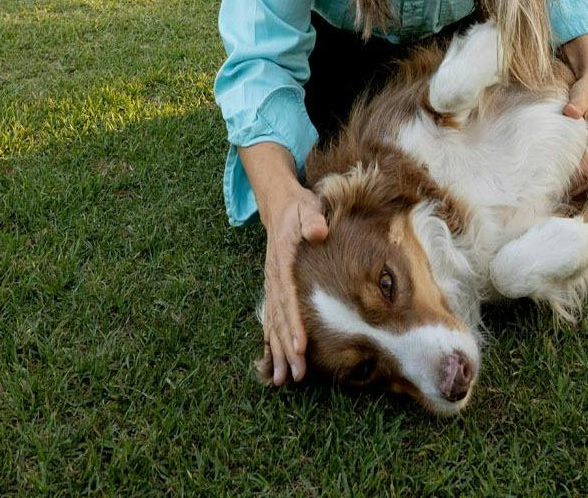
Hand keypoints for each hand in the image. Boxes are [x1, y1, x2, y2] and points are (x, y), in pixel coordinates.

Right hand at [254, 181, 328, 385]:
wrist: (280, 207)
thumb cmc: (299, 210)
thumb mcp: (306, 208)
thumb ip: (312, 219)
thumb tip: (317, 231)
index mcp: (282, 261)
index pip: (288, 296)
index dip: (293, 322)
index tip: (300, 345)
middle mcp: (273, 278)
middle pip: (278, 318)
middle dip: (286, 347)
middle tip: (295, 373)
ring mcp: (271, 286)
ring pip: (272, 324)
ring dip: (278, 352)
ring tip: (282, 379)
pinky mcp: (274, 290)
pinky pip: (270, 320)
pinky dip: (272, 342)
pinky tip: (275, 363)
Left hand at [564, 65, 587, 195]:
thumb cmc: (586, 90)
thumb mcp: (580, 94)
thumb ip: (576, 103)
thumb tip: (571, 111)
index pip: (586, 168)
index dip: (572, 181)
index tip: (554, 188)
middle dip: (573, 188)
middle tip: (551, 196)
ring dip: (578, 185)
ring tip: (557, 192)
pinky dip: (582, 178)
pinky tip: (568, 182)